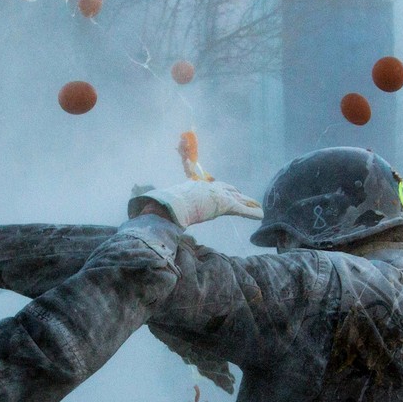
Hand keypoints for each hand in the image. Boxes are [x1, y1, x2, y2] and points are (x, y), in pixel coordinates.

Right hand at [127, 180, 262, 227]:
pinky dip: (251, 212)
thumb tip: (140, 211)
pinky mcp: (223, 205)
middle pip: (227, 190)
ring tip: (259, 208)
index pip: (211, 186)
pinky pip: (241, 209)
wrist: (168, 206)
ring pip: (237, 199)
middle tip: (244, 196)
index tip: (226, 189)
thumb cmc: (163, 206)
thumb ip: (156, 206)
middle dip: (236, 194)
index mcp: (196, 188)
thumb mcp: (161, 204)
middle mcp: (208, 189)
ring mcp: (216, 195)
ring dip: (248, 203)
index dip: (220, 188)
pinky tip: (262, 215)